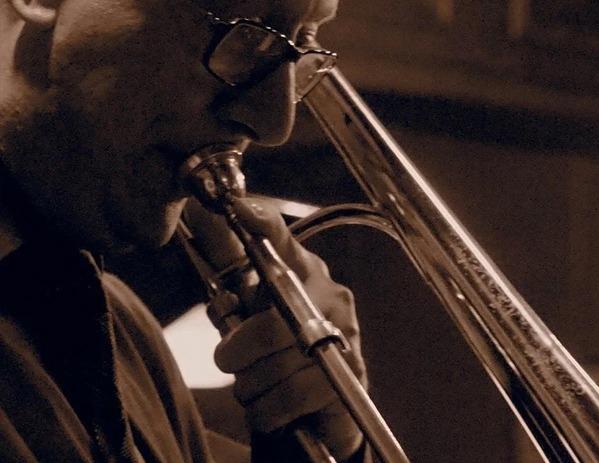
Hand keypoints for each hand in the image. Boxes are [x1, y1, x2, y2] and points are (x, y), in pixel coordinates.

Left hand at [183, 197, 366, 459]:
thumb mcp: (254, 314)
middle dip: (236, 354)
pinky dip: (268, 410)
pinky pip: (294, 397)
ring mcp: (346, 336)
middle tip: (230, 360)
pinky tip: (270, 404)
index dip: (261, 223)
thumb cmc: (280, 349)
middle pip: (269, 327)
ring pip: (279, 368)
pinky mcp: (353, 377)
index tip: (238, 210)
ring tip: (255, 385)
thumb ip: (231, 286)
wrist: (324, 398)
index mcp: (304, 271)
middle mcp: (331, 297)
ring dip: (252, 387)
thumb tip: (202, 226)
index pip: (281, 239)